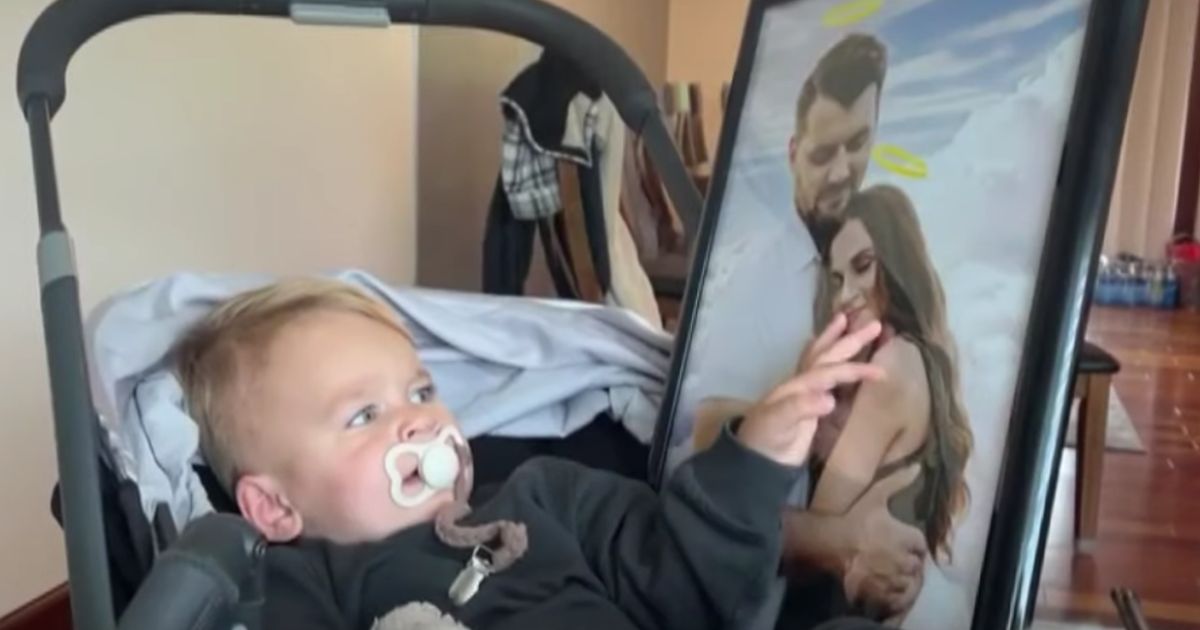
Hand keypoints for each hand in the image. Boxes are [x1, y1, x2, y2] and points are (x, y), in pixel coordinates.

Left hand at [736, 316, 884, 465]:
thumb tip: (829, 399)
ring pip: (822, 360)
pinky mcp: (808, 406)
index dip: (854, 370)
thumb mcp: (778, 423)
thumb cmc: (765, 439)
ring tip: (847, 321)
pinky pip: (822, 376)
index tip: (880, 373)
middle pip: (826, 356)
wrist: (756, 460)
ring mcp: (804, 393)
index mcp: (796, 385)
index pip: (829, 371)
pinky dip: (830, 362)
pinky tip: (834, 356)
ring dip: (836, 342)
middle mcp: (800, 384)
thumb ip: (801, 409)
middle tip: (874, 324)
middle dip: (849, 341)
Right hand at [841, 464, 928, 614]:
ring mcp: (893, 578)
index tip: (906, 541)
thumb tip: (918, 467)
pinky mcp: (881, 592)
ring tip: (892, 572)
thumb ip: (898, 481)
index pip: (921, 543)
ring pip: (908, 582)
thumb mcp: (876, 495)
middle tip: (898, 556)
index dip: (914, 543)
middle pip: (916, 564)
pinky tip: (885, 586)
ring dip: (903, 576)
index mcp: (908, 537)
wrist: (831, 544)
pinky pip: (896, 597)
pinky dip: (894, 593)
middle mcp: (905, 559)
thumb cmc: (854, 518)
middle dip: (910, 561)